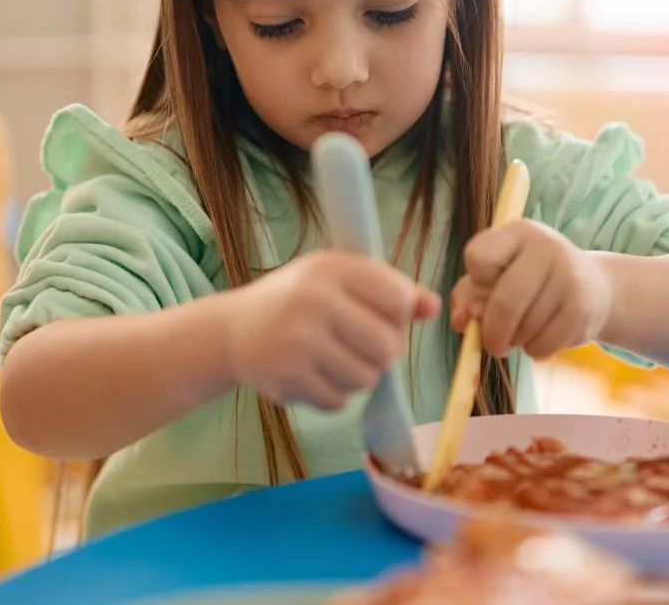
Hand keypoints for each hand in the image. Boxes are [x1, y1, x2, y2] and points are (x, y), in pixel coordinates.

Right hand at [228, 252, 440, 410]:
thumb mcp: (339, 280)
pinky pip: (340, 400)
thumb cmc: (298, 299)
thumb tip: (434, 307)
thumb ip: (390, 290)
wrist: (233, 329)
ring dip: (359, 375)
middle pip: (389, 346)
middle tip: (363, 346)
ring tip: (335, 358)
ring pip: (367, 378)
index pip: (398, 298)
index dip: (400, 315)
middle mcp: (314, 300)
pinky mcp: (287, 377)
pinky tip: (314, 374)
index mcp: (332, 268)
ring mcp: (299, 341)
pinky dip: (335, 394)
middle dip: (384, 353)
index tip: (382, 316)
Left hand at [449, 220, 611, 359]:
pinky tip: (542, 337)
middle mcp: (546, 248)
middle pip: (505, 301)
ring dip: (516, 341)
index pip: (478, 256)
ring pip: (524, 328)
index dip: (477, 280)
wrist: (594, 287)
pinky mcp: (583, 309)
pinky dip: (535, 350)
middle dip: (492, 332)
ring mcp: (569, 278)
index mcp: (518, 232)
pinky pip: (543, 344)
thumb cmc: (532, 280)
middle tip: (493, 344)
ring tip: (524, 331)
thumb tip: (461, 321)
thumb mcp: (498, 275)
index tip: (488, 288)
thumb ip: (469, 294)